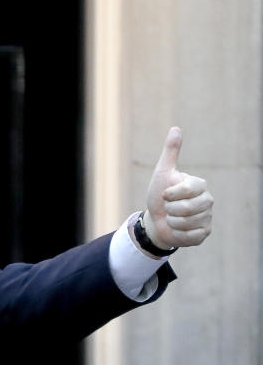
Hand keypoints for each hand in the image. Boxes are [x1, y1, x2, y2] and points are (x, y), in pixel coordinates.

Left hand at [142, 127, 213, 250]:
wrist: (156, 220)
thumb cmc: (159, 194)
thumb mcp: (162, 172)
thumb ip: (171, 152)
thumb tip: (176, 128)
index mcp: (199, 185)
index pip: (187, 190)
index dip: (171, 194)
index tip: (165, 194)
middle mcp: (208, 200)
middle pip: (187, 208)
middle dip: (170, 209)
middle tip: (168, 207)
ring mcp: (208, 217)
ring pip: (187, 222)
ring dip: (172, 221)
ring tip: (172, 217)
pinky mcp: (205, 233)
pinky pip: (190, 236)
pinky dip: (178, 234)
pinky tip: (178, 229)